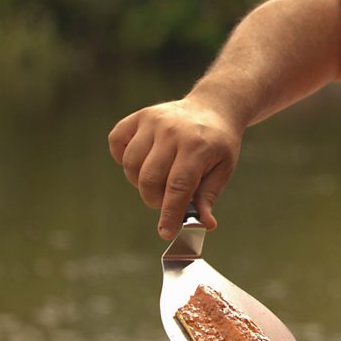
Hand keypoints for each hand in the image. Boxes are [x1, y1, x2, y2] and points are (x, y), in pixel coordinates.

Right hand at [108, 97, 243, 238]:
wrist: (214, 108)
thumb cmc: (218, 143)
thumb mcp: (223, 169)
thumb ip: (208, 197)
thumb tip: (204, 224)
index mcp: (197, 146)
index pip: (178, 187)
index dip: (170, 214)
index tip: (166, 233)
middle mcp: (172, 131)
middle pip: (149, 179)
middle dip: (155, 200)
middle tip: (168, 199)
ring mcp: (153, 121)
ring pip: (131, 165)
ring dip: (140, 182)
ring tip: (159, 179)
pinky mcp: (139, 117)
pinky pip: (116, 142)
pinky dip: (122, 157)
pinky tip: (142, 160)